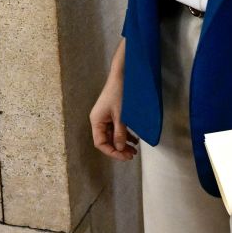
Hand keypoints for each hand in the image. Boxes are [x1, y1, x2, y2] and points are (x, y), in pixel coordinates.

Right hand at [89, 41, 136, 161]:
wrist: (123, 75)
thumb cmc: (119, 93)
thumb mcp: (121, 116)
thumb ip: (120, 133)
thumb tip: (120, 148)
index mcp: (96, 121)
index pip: (100, 143)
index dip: (112, 152)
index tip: (125, 156)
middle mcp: (99, 120)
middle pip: (106, 140)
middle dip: (118, 149)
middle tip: (132, 155)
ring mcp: (105, 117)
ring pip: (112, 135)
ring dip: (122, 143)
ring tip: (134, 149)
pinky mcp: (112, 113)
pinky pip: (117, 128)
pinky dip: (125, 135)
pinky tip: (134, 139)